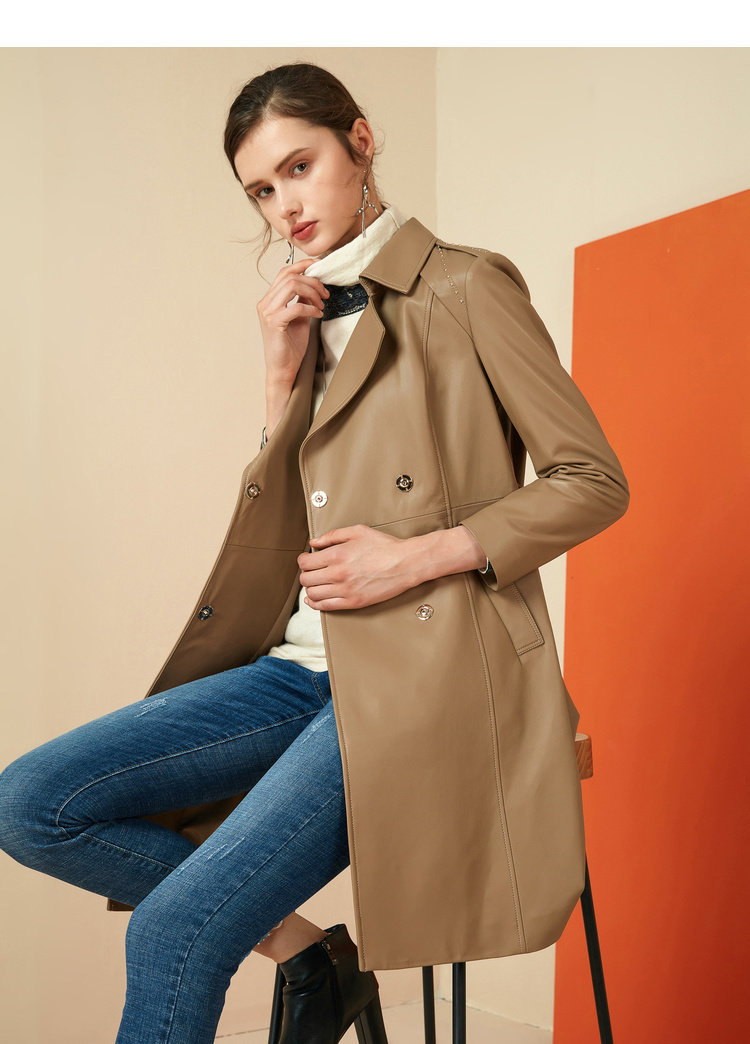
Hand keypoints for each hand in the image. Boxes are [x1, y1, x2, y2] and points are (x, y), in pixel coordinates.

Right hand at [257, 259, 329, 388]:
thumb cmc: (290, 347)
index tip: (320, 267)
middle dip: (313, 281)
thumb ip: (302, 300)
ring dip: (312, 293)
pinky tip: (317, 314)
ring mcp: (268, 312)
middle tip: (325, 294)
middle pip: (290, 277)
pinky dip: (311, 308)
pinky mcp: (274, 323)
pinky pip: (296, 306)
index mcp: (270, 300)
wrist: (283, 369)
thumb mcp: (299, 317)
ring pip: (292, 286)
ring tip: (321, 304)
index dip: (303, 265)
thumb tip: (313, 285)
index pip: (285, 273)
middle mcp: (265, 303)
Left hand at [298, 525, 418, 610]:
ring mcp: (345, 590)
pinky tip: (314, 599)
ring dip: (310, 589)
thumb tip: (315, 542)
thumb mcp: (357, 531)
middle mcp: (338, 574)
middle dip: (306, 574)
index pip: (305, 563)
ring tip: (316, 584)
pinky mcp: (353, 602)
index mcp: (337, 555)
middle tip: (312, 571)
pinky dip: (316, 604)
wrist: (405, 563)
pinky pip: (326, 607)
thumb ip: (332, 536)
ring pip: (313, 594)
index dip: (303, 561)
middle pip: (306, 579)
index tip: (307, 560)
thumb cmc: (385, 546)